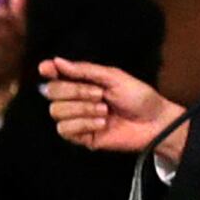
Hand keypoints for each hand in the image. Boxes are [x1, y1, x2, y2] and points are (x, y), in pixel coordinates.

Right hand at [40, 56, 181, 155]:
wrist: (153, 122)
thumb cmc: (138, 97)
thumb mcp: (113, 77)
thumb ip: (85, 70)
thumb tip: (57, 61)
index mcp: (83, 82)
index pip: (57, 76)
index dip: (49, 71)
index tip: (46, 69)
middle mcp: (76, 100)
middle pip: (52, 93)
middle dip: (75, 92)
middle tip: (99, 94)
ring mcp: (78, 119)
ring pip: (57, 112)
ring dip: (82, 109)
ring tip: (104, 111)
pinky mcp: (81, 137)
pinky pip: (65, 129)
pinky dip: (84, 124)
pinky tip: (102, 123)